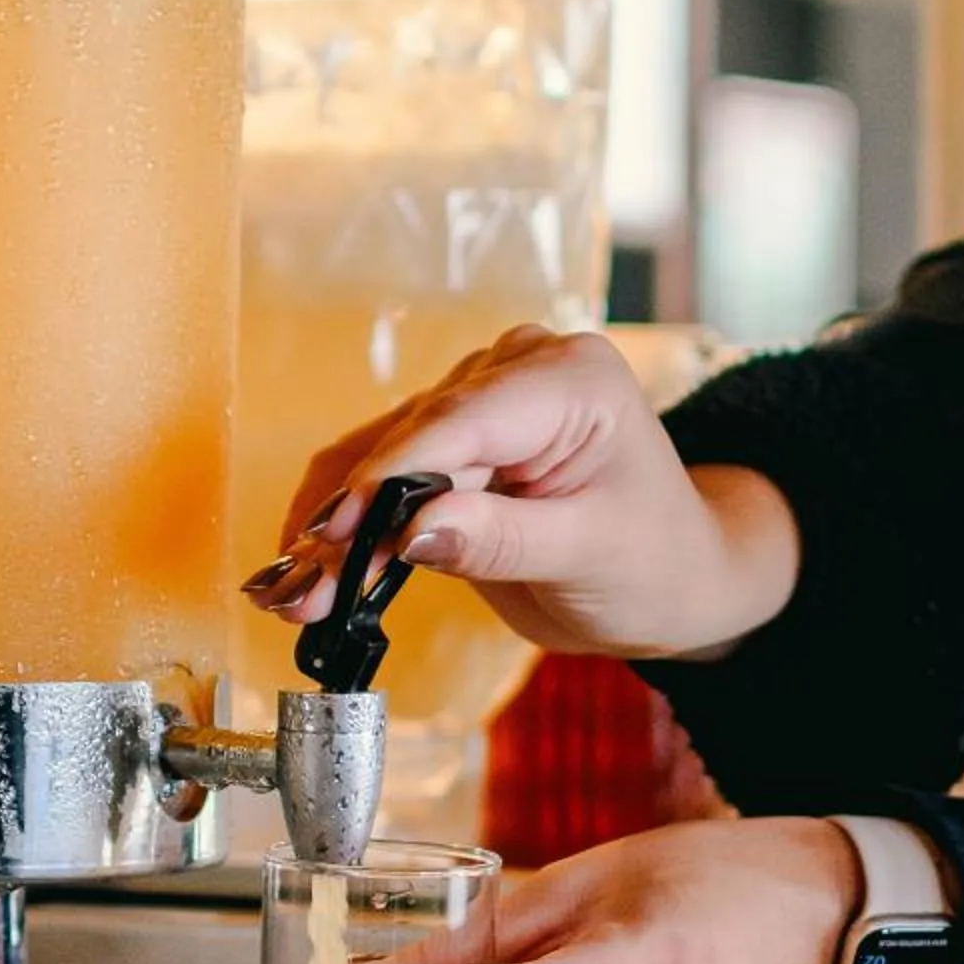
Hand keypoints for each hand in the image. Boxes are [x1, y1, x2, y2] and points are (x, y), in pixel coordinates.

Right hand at [239, 325, 797, 663]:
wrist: (676, 576)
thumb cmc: (656, 562)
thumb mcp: (590, 556)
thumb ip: (501, 539)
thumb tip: (412, 531)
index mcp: (570, 379)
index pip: (458, 421)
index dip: (387, 477)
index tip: (333, 531)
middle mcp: (519, 370)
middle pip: (408, 441)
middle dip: (347, 519)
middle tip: (296, 590)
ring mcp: (481, 399)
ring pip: (380, 459)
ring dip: (331, 529)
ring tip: (286, 593)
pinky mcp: (454, 439)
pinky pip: (385, 476)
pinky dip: (346, 527)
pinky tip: (302, 570)